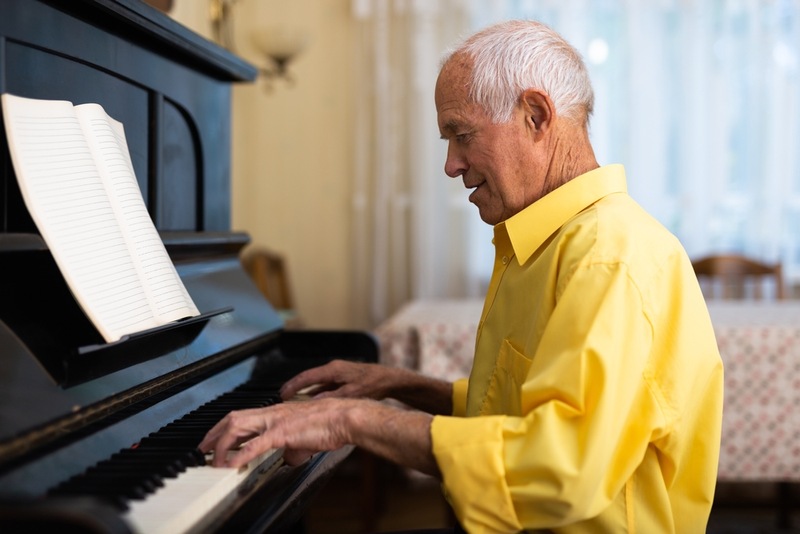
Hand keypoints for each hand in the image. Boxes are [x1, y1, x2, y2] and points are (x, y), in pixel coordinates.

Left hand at [198, 397, 355, 467]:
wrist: (344, 417)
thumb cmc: (331, 424)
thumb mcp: (306, 439)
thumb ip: (294, 448)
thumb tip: (288, 459)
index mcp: (277, 412)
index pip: (243, 417)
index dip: (225, 429)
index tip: (215, 441)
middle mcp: (273, 413)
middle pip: (233, 418)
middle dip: (213, 434)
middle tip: (202, 450)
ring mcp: (276, 421)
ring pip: (238, 427)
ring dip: (222, 445)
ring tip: (213, 460)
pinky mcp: (283, 432)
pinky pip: (256, 444)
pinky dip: (241, 455)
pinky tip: (232, 465)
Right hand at [279, 359, 397, 401]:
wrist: (389, 380)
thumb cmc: (374, 383)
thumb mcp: (351, 393)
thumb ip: (332, 398)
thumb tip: (314, 403)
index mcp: (333, 369)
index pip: (307, 376)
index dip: (293, 385)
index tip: (282, 393)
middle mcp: (334, 369)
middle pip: (309, 378)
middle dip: (295, 388)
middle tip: (283, 398)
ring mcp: (339, 374)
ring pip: (317, 383)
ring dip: (306, 391)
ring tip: (295, 402)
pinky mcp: (343, 379)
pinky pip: (325, 386)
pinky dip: (317, 393)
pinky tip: (313, 402)